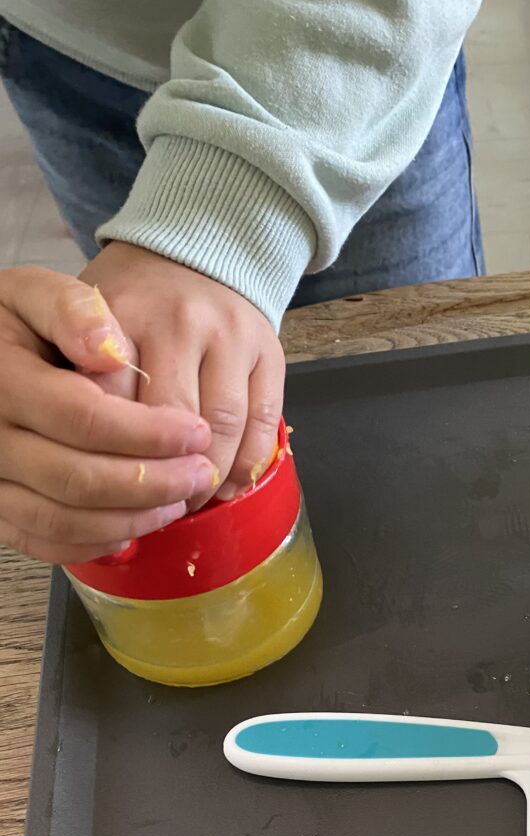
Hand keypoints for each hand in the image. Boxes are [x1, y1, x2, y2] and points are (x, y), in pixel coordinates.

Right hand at [0, 266, 215, 562]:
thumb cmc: (11, 323)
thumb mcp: (32, 293)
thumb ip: (72, 309)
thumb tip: (111, 351)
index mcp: (0, 379)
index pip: (85, 418)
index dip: (149, 432)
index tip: (197, 433)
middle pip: (79, 478)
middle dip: (152, 482)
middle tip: (203, 473)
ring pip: (62, 518)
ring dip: (132, 518)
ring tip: (179, 500)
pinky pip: (40, 540)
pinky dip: (93, 542)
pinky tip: (135, 526)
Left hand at [80, 243, 285, 506]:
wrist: (201, 253)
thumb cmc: (136, 301)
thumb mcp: (87, 320)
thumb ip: (79, 374)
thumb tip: (81, 453)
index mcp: (122, 313)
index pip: (113, 401)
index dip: (112, 453)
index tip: (108, 484)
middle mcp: (180, 321)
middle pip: (170, 419)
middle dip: (162, 474)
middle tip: (152, 504)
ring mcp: (232, 336)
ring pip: (223, 426)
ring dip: (208, 476)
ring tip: (191, 498)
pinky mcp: (269, 351)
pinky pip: (265, 420)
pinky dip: (248, 462)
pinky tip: (229, 483)